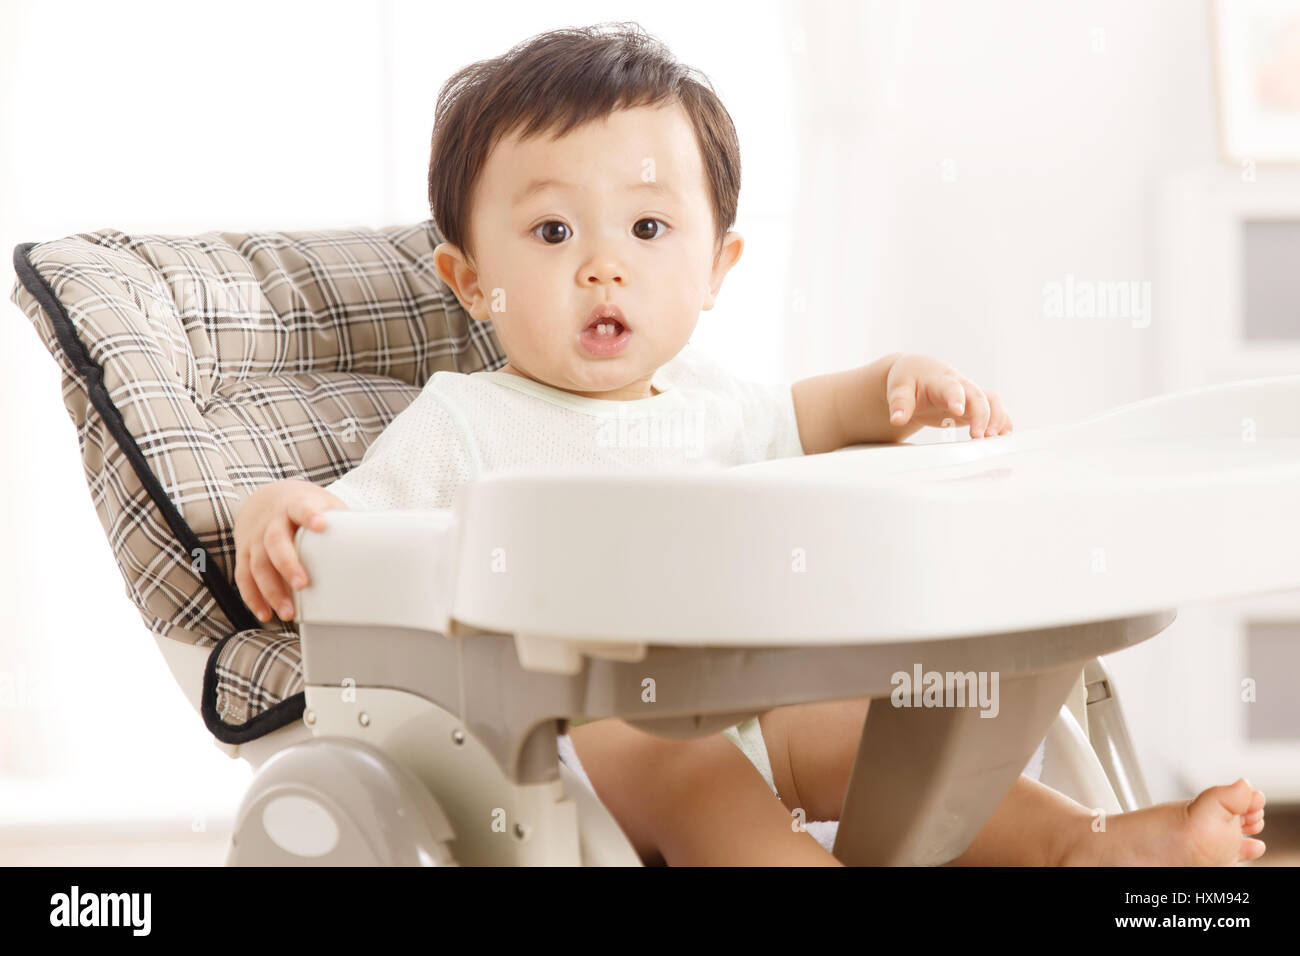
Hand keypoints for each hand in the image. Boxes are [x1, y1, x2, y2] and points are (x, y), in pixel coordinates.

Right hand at [233, 479, 346, 623]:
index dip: (310, 516)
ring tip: (288, 612)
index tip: (322, 524)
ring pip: (258, 565)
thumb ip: (341, 520)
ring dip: (272, 590)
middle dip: (288, 565)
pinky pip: (244, 578)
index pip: (301, 508)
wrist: (267, 498)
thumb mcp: (323, 503)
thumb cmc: (303, 506)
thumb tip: (376, 542)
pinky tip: (266, 614)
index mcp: (294, 505)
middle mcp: (271, 522)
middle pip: (275, 543)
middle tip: (303, 584)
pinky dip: (253, 598)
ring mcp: (254, 539)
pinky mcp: (244, 553)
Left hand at [884, 353, 1012, 438]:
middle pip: (978, 395)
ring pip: (991, 400)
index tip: (958, 411)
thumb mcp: (899, 387)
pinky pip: (994, 409)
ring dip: (996, 418)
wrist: (917, 370)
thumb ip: (900, 402)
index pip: (951, 387)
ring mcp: (969, 394)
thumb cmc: (908, 378)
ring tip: (993, 438)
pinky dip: (1002, 420)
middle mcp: (959, 385)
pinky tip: (1004, 435)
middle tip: (979, 435)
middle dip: (982, 414)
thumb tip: (897, 419)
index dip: (956, 398)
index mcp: (939, 379)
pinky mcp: (974, 405)